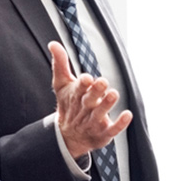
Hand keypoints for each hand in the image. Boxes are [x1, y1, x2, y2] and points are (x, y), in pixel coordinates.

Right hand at [49, 41, 131, 158]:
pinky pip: (112, 130)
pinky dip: (120, 124)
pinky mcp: (103, 134)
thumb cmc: (69, 105)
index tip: (87, 78)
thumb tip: (53, 43)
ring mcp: (93, 123)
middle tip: (103, 82)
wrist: (68, 137)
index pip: (78, 89)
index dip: (83, 84)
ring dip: (106, 105)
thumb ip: (60, 64)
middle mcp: (84, 109)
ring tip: (114, 94)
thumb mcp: (62, 84)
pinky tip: (128, 115)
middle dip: (96, 92)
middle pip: (89, 100)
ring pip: (99, 114)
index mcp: (75, 97)